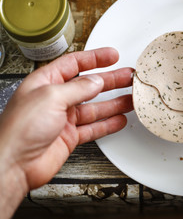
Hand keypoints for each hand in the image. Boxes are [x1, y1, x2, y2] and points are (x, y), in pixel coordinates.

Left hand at [0, 48, 133, 217]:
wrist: (14, 165)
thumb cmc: (19, 129)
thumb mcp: (51, 97)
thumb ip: (77, 88)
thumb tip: (96, 81)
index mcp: (46, 83)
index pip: (74, 64)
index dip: (95, 58)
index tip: (112, 55)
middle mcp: (55, 99)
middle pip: (89, 85)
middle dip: (111, 80)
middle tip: (128, 77)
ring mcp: (63, 119)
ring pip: (95, 107)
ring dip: (114, 103)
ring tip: (131, 98)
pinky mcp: (69, 137)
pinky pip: (94, 127)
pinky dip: (108, 124)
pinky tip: (119, 120)